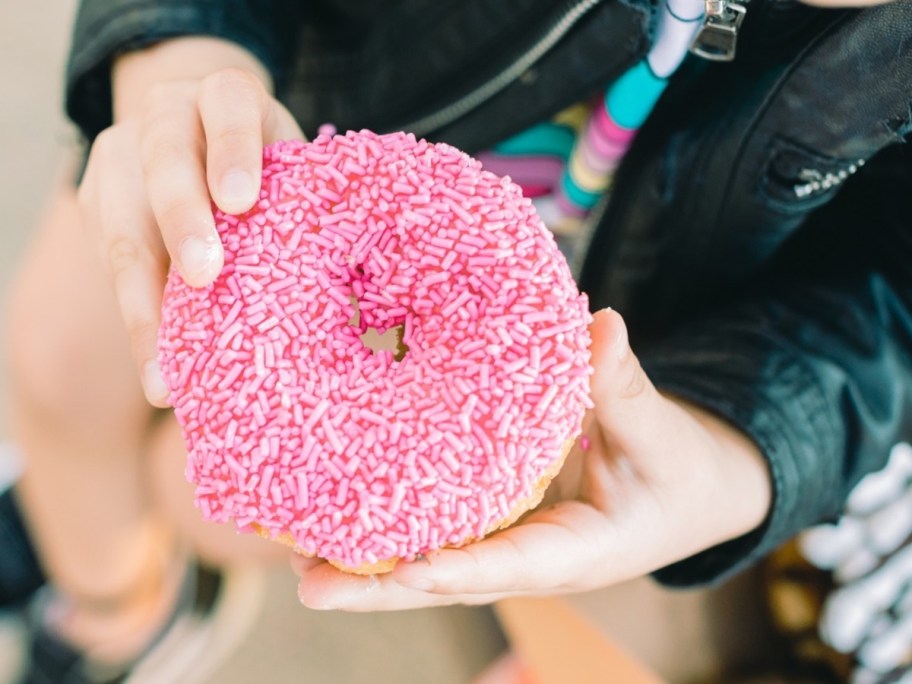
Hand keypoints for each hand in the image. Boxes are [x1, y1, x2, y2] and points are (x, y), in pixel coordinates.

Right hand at [77, 37, 302, 405]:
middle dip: (183, 222)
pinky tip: (158, 373)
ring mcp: (120, 159)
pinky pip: (112, 269)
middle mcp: (164, 117)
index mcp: (224, 95)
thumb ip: (304, 196)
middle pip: (167, 163)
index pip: (229, 106)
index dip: (234, 150)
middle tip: (205, 276)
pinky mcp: (97, 205)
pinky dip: (138, 323)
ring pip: (123, 228)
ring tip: (165, 371)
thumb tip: (368, 283)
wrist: (197, 133)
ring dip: (144, 302)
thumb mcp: (288, 158)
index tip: (241, 201)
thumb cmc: (267, 161)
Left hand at [291, 309, 771, 609]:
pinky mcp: (493, 514)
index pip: (507, 568)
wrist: (684, 492)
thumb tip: (602, 325)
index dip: (457, 569)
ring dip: (366, 559)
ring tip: (294, 549)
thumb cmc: (677, 474)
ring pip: (427, 558)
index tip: (406, 566)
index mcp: (573, 553)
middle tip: (307, 584)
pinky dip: (387, 520)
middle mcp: (525, 557)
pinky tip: (336, 503)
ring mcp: (504, 539)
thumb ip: (626, 388)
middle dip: (377, 587)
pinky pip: (435, 523)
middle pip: (443, 581)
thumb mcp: (661, 436)